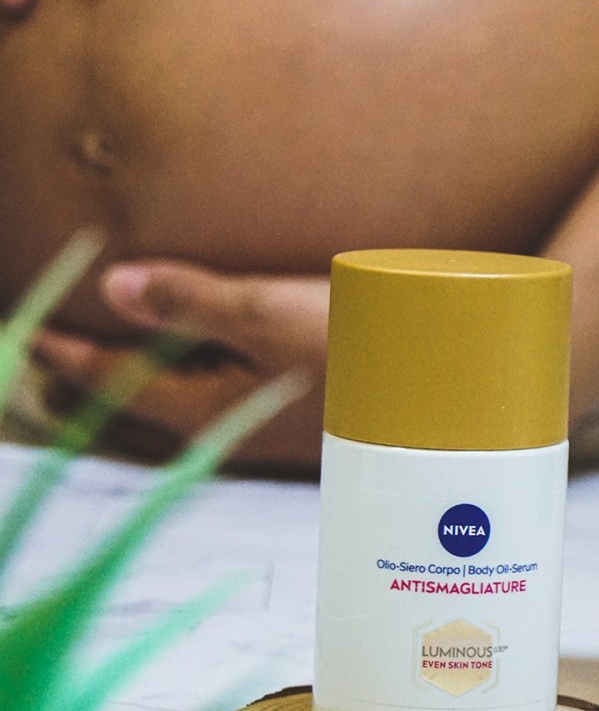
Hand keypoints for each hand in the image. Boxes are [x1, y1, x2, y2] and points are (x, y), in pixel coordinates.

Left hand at [32, 261, 329, 472]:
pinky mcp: (293, 416)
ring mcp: (261, 423)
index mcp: (206, 403)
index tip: (28, 337)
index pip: (113, 379)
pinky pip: (216, 397)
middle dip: (93, 378)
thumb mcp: (267, 314)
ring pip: (176, 401)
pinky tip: (206, 363)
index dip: (66, 355)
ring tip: (112, 360)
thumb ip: (190, 300)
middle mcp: (226, 423)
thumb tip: (116, 287)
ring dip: (139, 379)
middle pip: (139, 400)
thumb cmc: (358, 350)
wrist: (445, 399)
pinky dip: (188, 375)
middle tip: (52, 357)